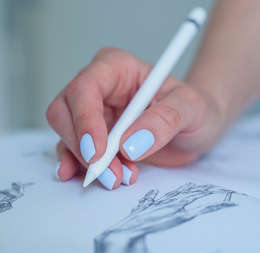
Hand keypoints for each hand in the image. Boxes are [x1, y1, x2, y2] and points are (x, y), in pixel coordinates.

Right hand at [46, 47, 226, 189]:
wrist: (195, 128)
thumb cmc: (195, 109)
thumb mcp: (192, 109)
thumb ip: (164, 120)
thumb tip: (129, 145)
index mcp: (116, 67)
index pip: (85, 88)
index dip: (85, 121)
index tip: (99, 153)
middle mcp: (97, 87)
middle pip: (64, 112)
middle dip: (83, 148)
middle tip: (111, 175)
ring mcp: (91, 113)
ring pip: (65, 135)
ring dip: (85, 162)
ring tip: (118, 178)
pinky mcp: (91, 137)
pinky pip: (72, 152)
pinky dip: (81, 168)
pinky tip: (95, 178)